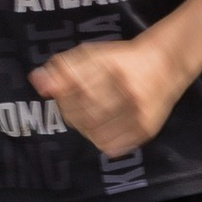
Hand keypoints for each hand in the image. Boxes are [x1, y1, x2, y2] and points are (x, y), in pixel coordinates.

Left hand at [29, 32, 185, 157]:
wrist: (165, 65)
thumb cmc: (122, 59)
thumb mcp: (92, 55)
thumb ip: (64, 67)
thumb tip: (36, 80)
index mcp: (113, 66)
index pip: (73, 91)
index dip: (62, 96)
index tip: (62, 93)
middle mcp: (128, 90)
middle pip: (83, 114)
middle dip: (71, 112)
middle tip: (73, 107)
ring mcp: (140, 112)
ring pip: (94, 133)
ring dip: (83, 128)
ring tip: (87, 116)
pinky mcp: (147, 129)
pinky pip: (112, 146)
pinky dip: (99, 140)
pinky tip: (101, 128)